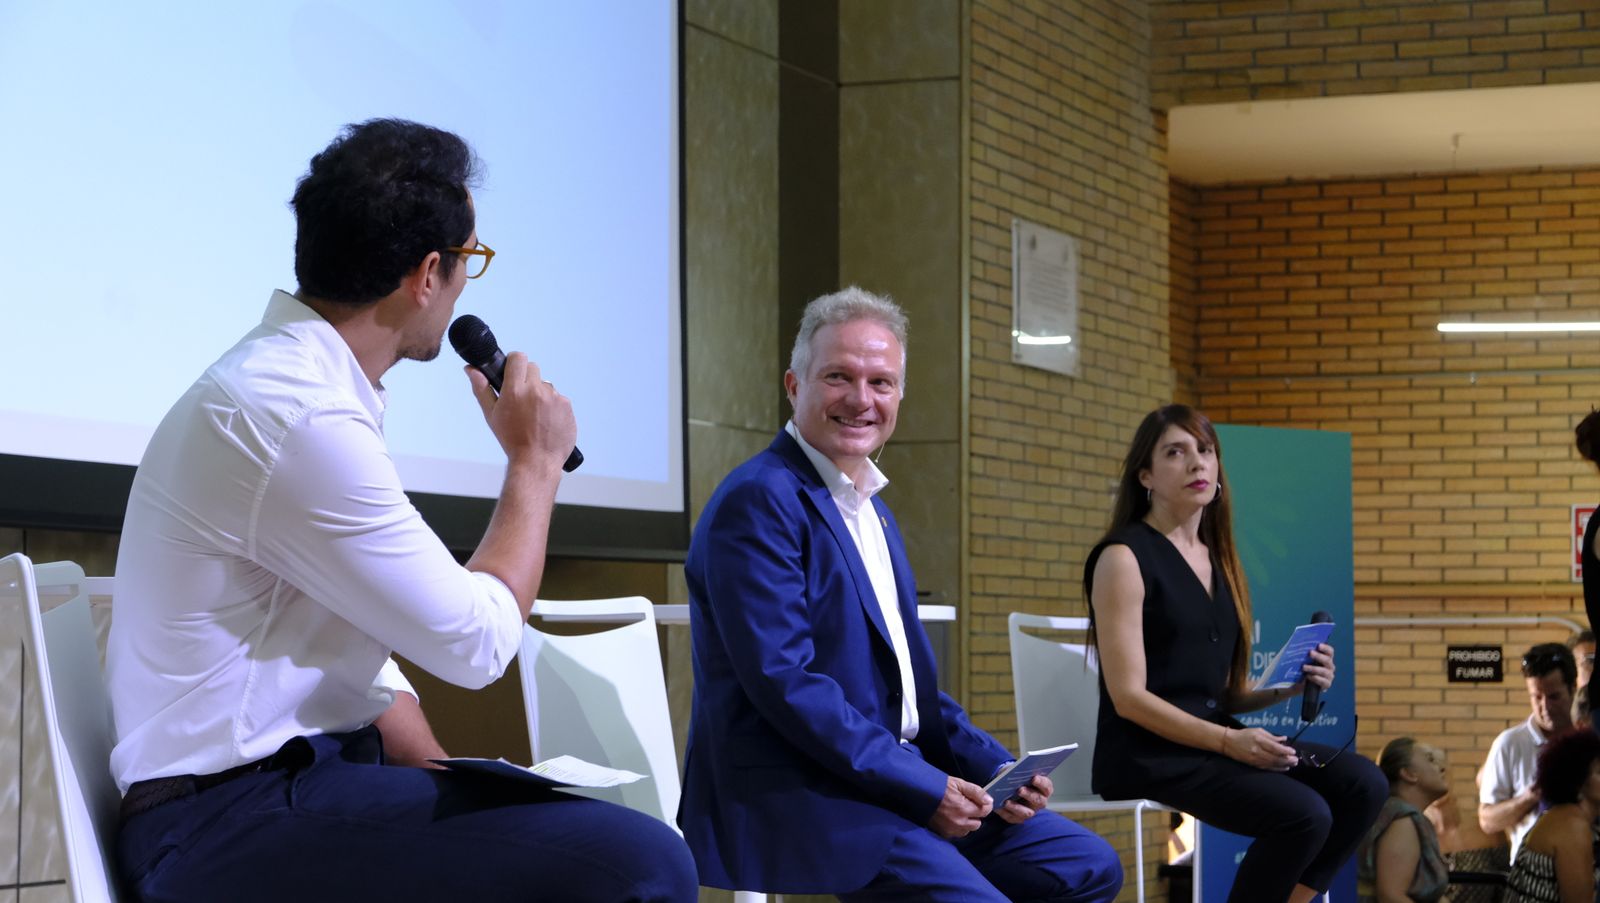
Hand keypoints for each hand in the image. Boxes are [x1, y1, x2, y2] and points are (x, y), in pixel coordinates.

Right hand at [467, 353, 575, 470]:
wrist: (537, 461)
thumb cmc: (512, 440)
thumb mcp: (491, 415)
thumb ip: (482, 389)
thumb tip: (471, 369)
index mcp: (515, 390)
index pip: (518, 358)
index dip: (514, 362)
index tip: (512, 371)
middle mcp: (536, 390)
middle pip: (532, 368)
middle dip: (526, 379)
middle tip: (522, 398)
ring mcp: (554, 397)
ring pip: (546, 384)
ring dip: (540, 394)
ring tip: (535, 415)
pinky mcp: (567, 405)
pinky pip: (558, 398)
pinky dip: (553, 406)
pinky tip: (547, 421)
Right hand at [928, 776, 992, 838]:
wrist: (920, 794)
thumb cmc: (940, 787)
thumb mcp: (959, 784)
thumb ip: (976, 792)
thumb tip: (990, 801)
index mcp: (963, 808)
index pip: (984, 812)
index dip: (985, 805)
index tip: (980, 800)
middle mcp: (959, 822)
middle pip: (978, 823)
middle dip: (975, 815)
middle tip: (967, 805)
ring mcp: (951, 830)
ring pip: (968, 830)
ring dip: (967, 822)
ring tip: (958, 812)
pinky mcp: (944, 834)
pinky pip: (957, 833)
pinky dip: (957, 827)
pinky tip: (951, 818)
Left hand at [995, 773, 1051, 824]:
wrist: (1008, 784)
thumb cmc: (1017, 776)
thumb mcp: (1020, 771)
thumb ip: (1022, 771)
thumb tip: (1017, 771)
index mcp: (1044, 789)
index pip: (1047, 787)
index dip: (1041, 783)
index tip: (1034, 778)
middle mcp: (1039, 802)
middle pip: (1038, 801)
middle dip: (1029, 795)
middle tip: (1020, 790)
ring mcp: (1029, 811)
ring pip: (1026, 813)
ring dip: (1016, 807)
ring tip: (1007, 802)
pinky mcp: (1017, 818)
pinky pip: (1012, 817)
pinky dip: (1005, 812)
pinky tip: (998, 807)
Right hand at [1220, 726, 1297, 770]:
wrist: (1229, 743)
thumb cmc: (1244, 734)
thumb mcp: (1258, 731)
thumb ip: (1272, 736)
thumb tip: (1284, 739)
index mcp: (1259, 740)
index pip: (1275, 747)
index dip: (1285, 751)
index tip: (1293, 751)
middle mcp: (1257, 751)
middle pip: (1275, 757)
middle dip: (1287, 760)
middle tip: (1296, 760)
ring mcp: (1255, 759)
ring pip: (1272, 764)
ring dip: (1284, 765)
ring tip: (1292, 764)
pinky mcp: (1253, 764)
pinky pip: (1267, 768)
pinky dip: (1277, 768)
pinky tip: (1284, 768)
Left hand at [1300, 642, 1334, 691]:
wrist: (1297, 683)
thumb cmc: (1300, 667)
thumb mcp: (1298, 658)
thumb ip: (1300, 651)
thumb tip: (1295, 642)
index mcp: (1326, 658)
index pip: (1330, 651)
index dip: (1326, 648)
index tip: (1319, 645)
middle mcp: (1329, 666)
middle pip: (1328, 660)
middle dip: (1319, 656)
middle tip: (1310, 653)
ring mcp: (1329, 676)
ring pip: (1325, 671)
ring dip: (1314, 668)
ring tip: (1304, 667)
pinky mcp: (1326, 685)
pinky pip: (1324, 682)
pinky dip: (1316, 678)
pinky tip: (1308, 676)